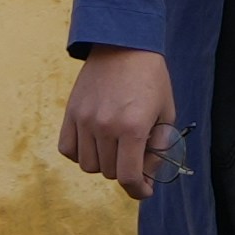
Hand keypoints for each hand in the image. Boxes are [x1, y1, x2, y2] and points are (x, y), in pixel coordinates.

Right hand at [60, 44, 176, 194]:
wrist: (124, 43)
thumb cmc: (151, 79)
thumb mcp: (166, 112)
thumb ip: (158, 148)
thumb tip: (147, 178)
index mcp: (132, 127)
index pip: (128, 176)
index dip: (138, 190)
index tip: (144, 191)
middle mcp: (105, 126)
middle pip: (108, 172)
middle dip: (124, 169)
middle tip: (135, 152)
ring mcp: (84, 120)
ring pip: (88, 165)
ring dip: (103, 162)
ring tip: (116, 144)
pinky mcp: (70, 113)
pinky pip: (68, 150)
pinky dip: (80, 153)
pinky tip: (95, 142)